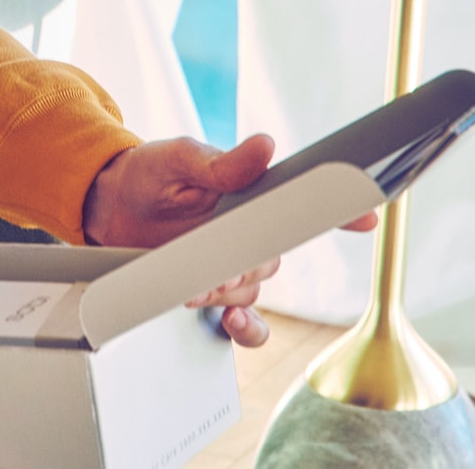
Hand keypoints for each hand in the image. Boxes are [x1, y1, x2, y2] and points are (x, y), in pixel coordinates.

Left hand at [80, 133, 378, 347]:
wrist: (106, 204)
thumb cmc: (150, 172)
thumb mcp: (180, 158)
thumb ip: (221, 161)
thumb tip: (264, 145)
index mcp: (254, 195)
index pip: (306, 205)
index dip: (343, 212)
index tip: (367, 215)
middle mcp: (252, 233)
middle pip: (272, 258)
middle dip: (246, 263)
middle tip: (215, 257)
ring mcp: (234, 266)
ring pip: (252, 291)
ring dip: (226, 289)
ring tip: (193, 279)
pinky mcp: (212, 293)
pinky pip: (245, 323)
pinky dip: (245, 330)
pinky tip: (229, 323)